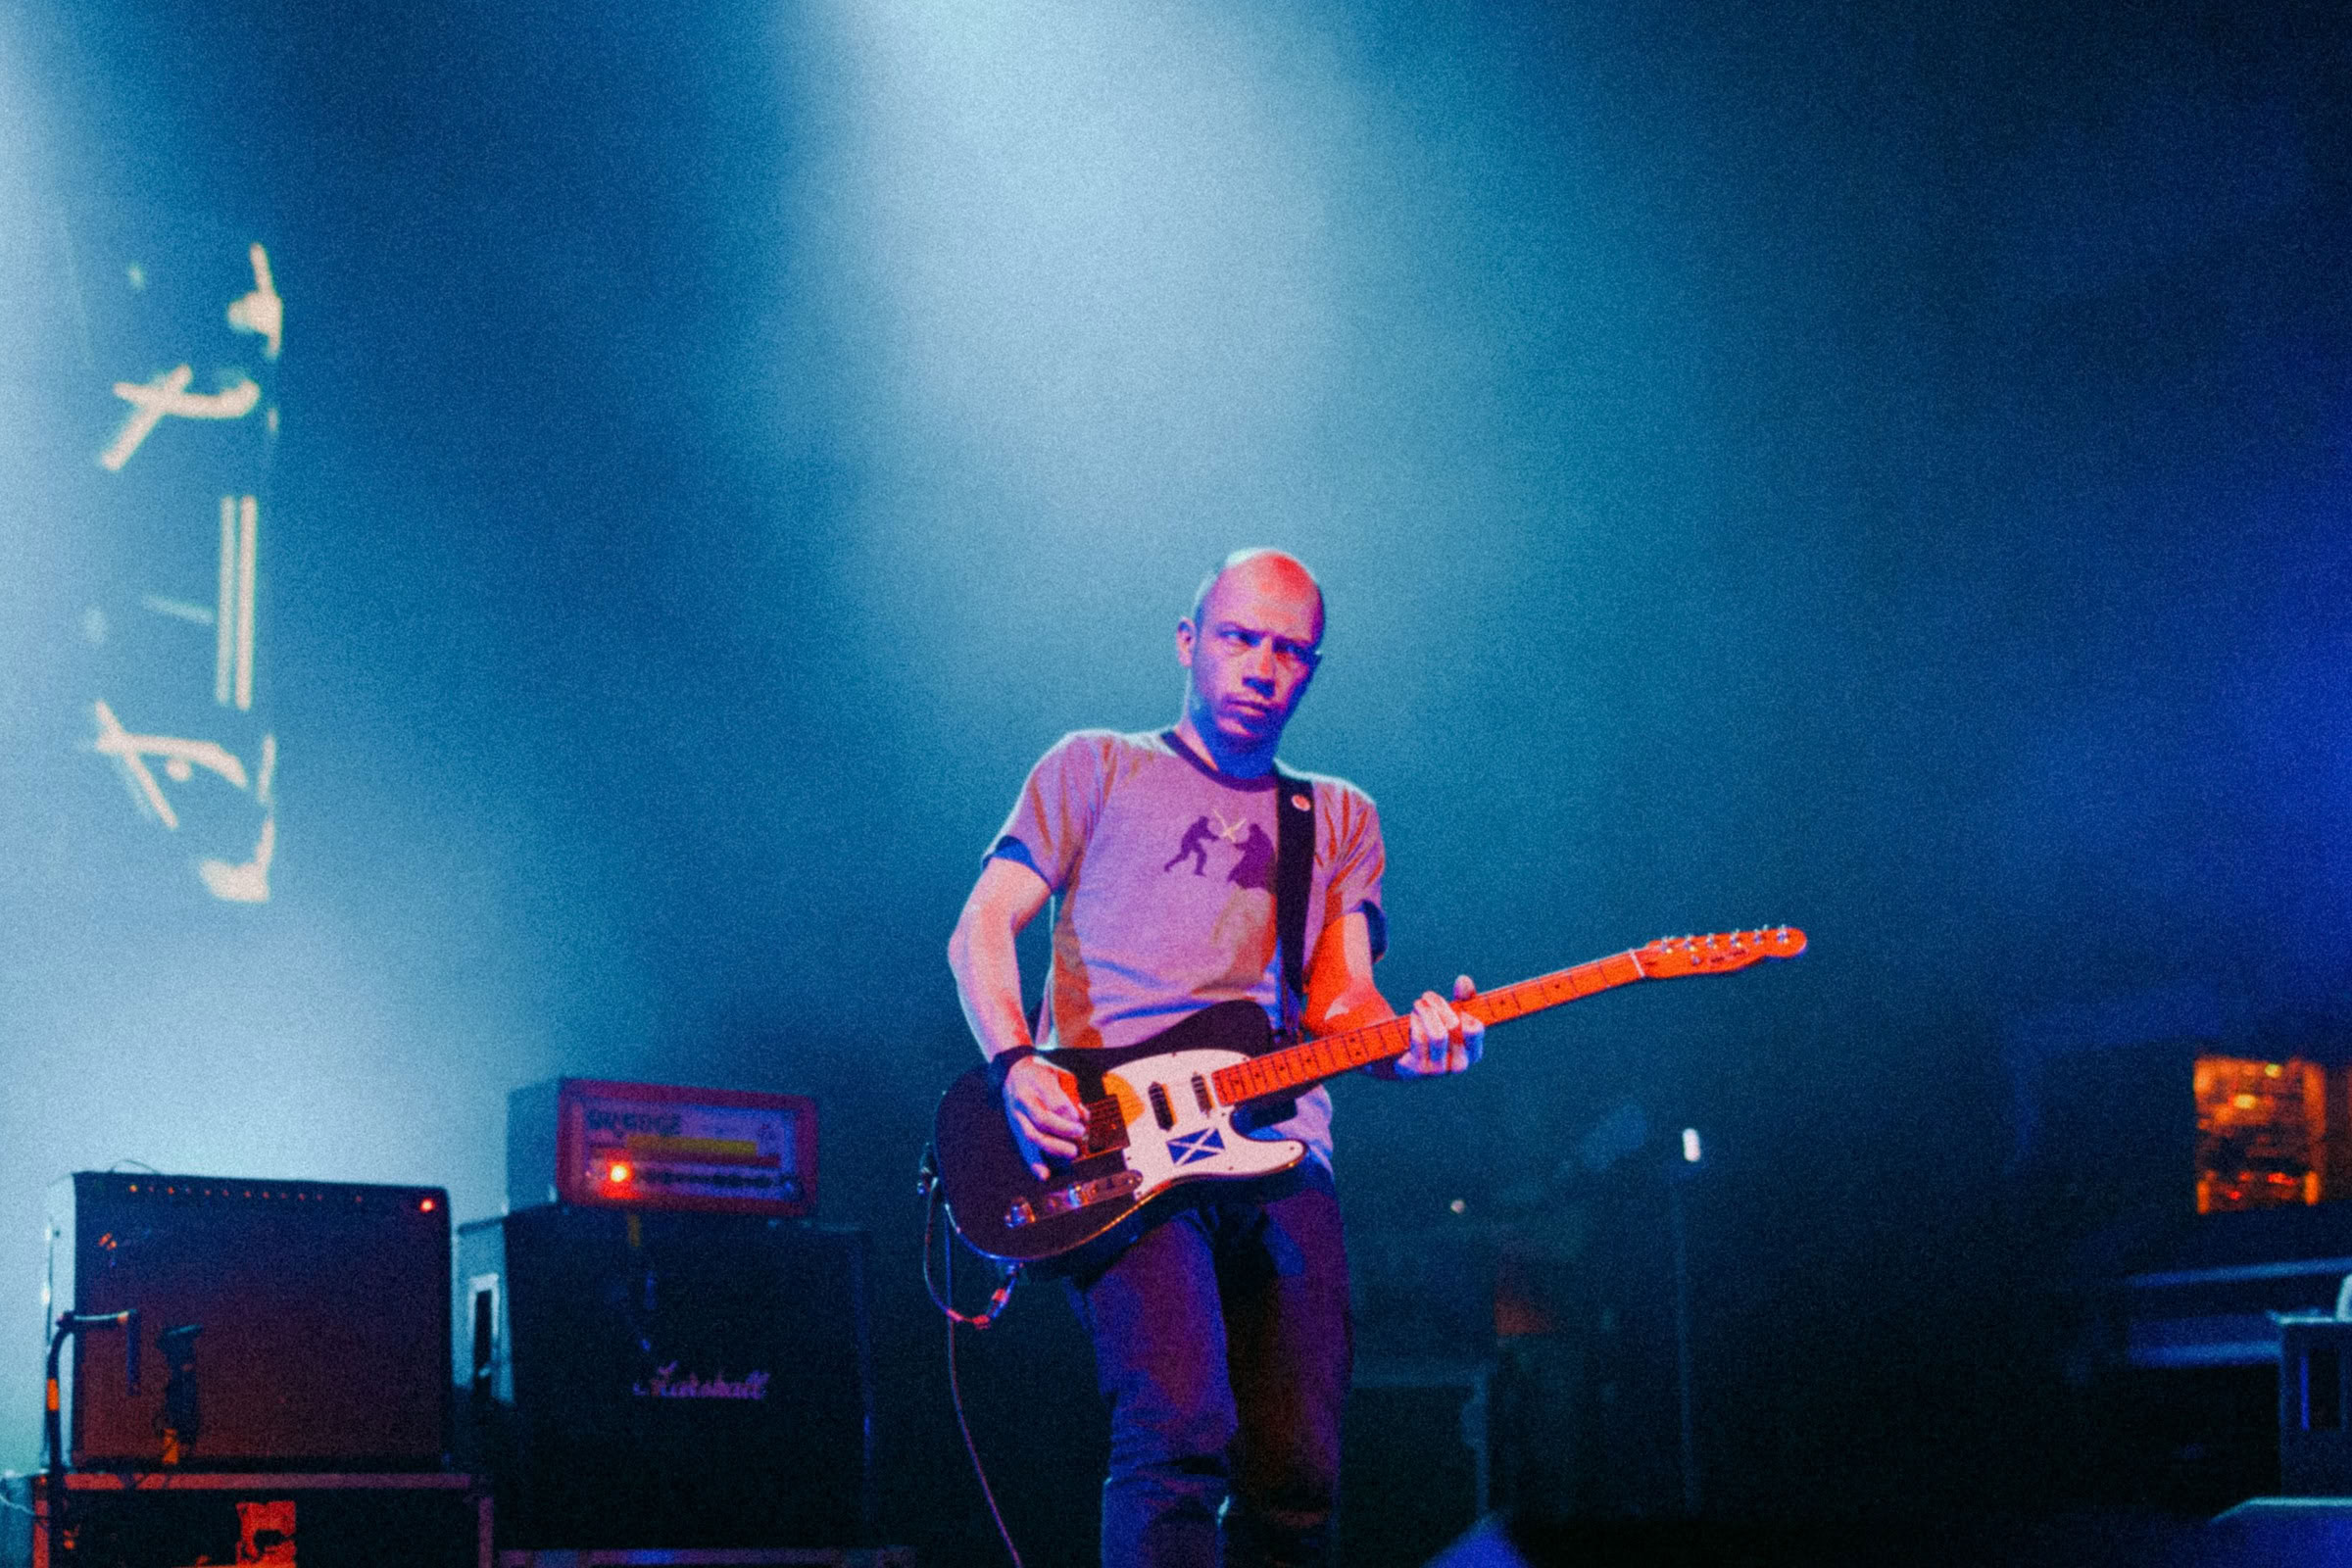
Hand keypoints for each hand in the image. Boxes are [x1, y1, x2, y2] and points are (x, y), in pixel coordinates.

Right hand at [1002, 1052, 1087, 1178]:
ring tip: (1072, 1152)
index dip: (1070, 1114)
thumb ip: (1073, 1094)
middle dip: (1063, 1130)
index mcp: (1037, 1081)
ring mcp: (1017, 1115)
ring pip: (1032, 1135)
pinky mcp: (1015, 1128)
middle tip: (1081, 1135)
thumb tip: (1084, 1117)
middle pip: (1042, 1118)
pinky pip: (1023, 1147)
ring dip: (1054, 1147)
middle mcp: (1024, 1098)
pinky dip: (1034, 1162)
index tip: (1083, 1121)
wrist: (1013, 1072)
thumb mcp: (1060, 1074)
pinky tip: (1045, 1174)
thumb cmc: (1042, 1073)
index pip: (1054, 1100)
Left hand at [1397, 975, 1483, 1076]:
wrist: (1403, 1057)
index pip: (1476, 1030)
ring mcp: (1438, 1069)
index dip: (1465, 1013)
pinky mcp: (1417, 1068)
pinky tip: (1412, 1018)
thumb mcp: (1451, 1014)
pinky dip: (1416, 1022)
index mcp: (1472, 1053)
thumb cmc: (1434, 1031)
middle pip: (1454, 1026)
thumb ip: (1462, 998)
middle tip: (1428, 996)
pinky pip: (1420, 1038)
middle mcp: (1458, 1065)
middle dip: (1439, 1004)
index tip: (1456, 1007)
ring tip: (1418, 1004)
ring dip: (1425, 1011)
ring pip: (1438, 1034)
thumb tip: (1464, 981)